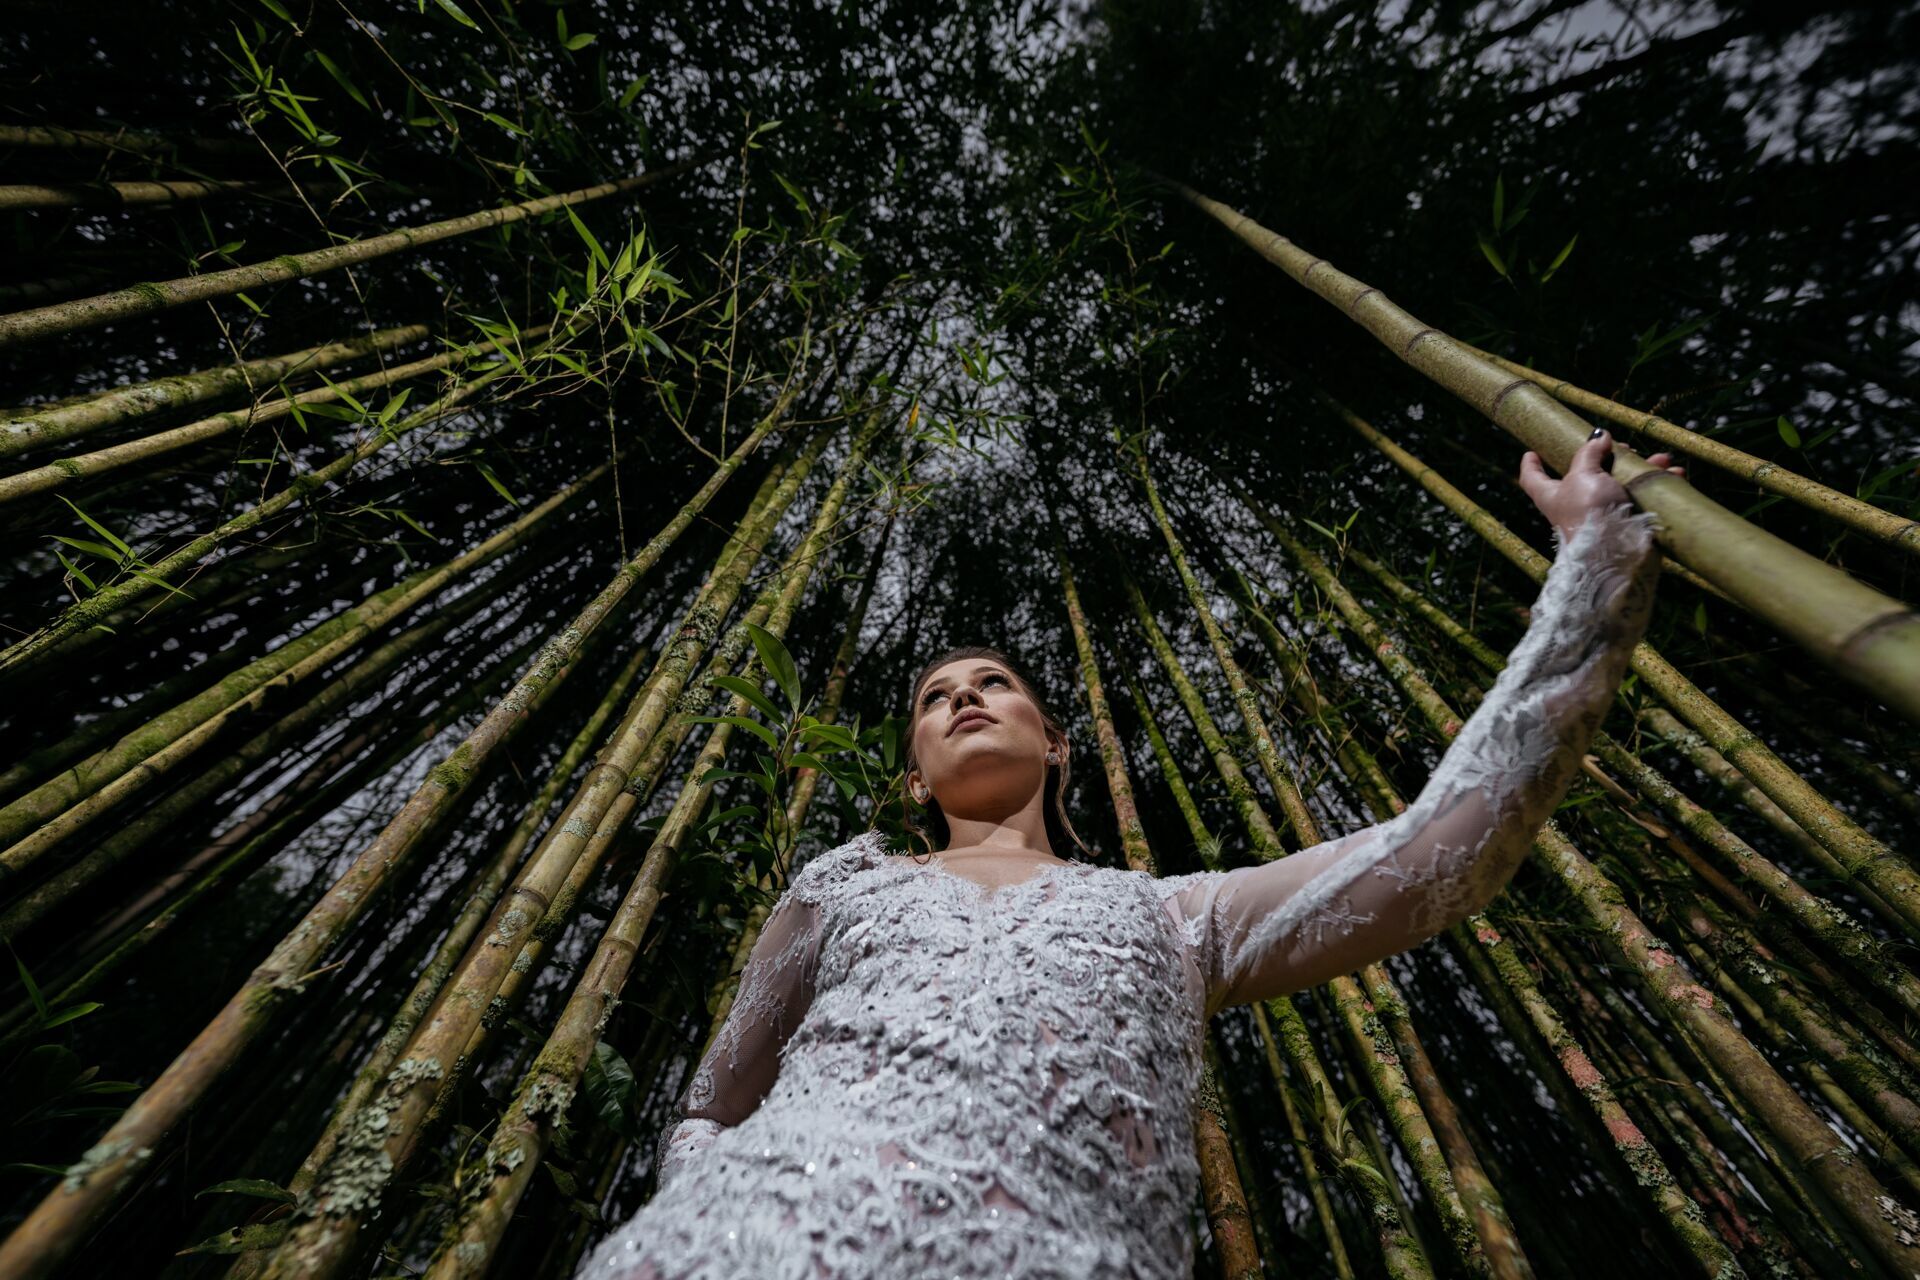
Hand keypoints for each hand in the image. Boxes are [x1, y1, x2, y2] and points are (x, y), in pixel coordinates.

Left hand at [1519, 429, 1685, 541]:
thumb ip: (1588, 454)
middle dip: (1607, 457)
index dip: (1531, 464)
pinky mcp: (1624, 521)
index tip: (1532, 452)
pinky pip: (1641, 497)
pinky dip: (1656, 483)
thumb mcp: (1583, 475)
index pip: (1533, 478)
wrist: (1613, 551)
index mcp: (1552, 495)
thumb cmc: (1588, 512)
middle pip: (1586, 474)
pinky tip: (1673, 473)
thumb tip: (1598, 436)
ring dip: (1640, 468)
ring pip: (1620, 483)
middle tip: (1623, 447)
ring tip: (1659, 459)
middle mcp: (1573, 504)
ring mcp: (1599, 513)